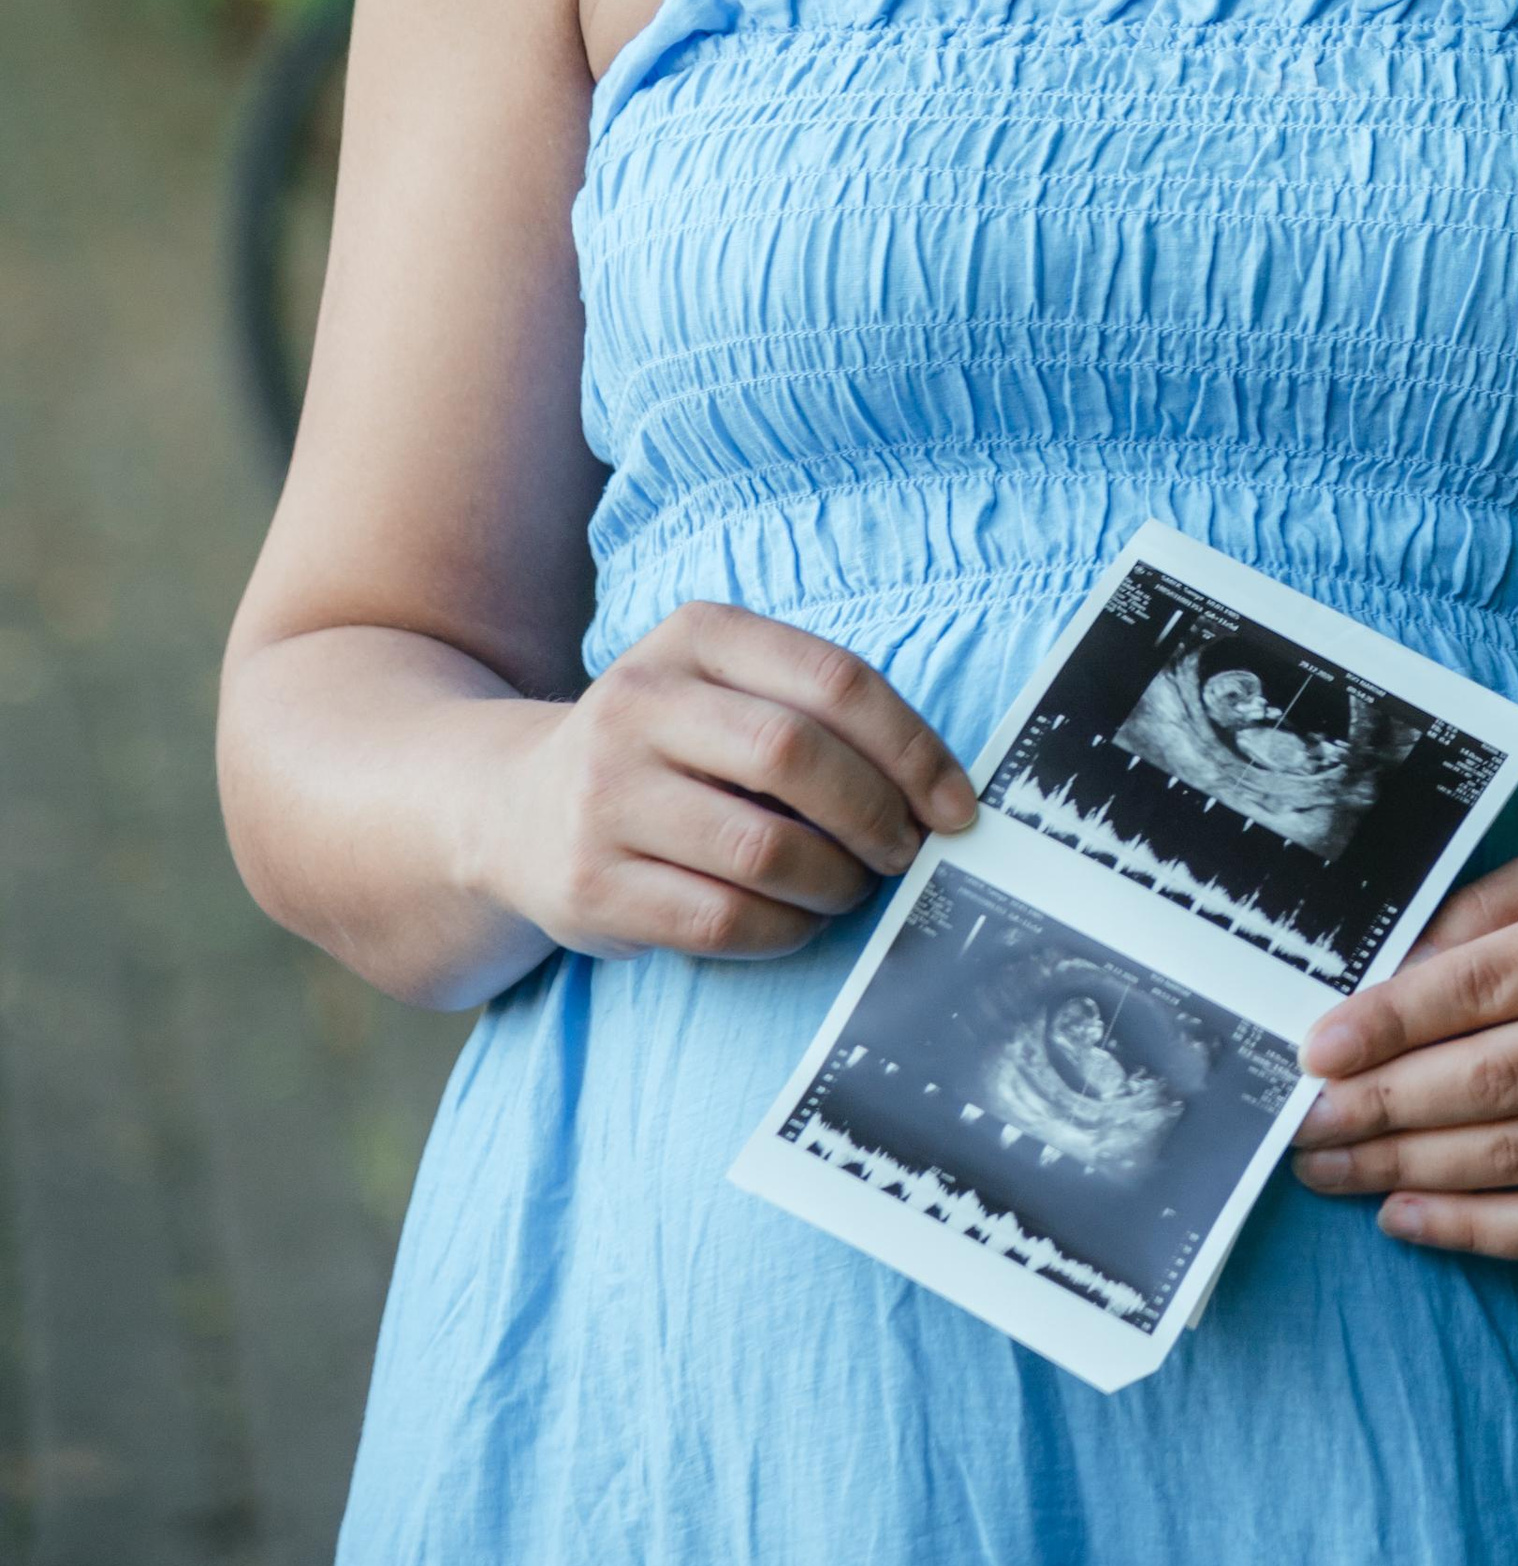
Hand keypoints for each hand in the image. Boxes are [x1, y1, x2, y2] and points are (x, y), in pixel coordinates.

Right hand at [481, 601, 976, 964]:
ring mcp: (606, 796)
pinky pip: (722, 920)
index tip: (957, 805)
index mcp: (695, 636)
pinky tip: (795, 919)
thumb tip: (939, 792)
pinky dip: (785, 930)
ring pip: (763, 848)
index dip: (913, 748)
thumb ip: (816, 712)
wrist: (513, 807)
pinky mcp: (591, 884)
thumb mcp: (724, 688)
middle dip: (877, 816)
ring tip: (849, 886)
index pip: (834, 679)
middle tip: (904, 851)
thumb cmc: (666, 749)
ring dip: (835, 881)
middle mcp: (639, 702)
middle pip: (796, 756)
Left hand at [1288, 845, 1517, 1257]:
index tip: (1316, 1048)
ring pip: (1517, 1158)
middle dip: (1380, 1105)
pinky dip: (1473, 1230)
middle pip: (1491, 1080)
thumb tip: (1390, 971)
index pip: (1485, 985)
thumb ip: (1488, 907)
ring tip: (1329, 1167)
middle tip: (1301, 1120)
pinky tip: (1403, 1215)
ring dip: (1404, 1169)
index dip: (1391, 1021)